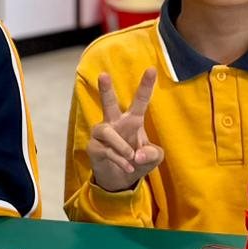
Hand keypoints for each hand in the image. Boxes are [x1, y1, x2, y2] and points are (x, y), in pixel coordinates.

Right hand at [87, 68, 163, 192]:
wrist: (120, 179)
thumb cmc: (138, 160)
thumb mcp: (154, 158)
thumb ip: (152, 154)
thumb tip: (136, 155)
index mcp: (132, 120)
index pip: (140, 100)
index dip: (146, 85)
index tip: (151, 69)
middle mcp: (114, 122)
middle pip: (109, 103)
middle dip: (106, 90)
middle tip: (103, 75)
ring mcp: (102, 134)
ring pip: (108, 132)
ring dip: (122, 146)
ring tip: (132, 157)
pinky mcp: (94, 147)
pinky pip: (107, 151)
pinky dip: (120, 160)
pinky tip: (128, 167)